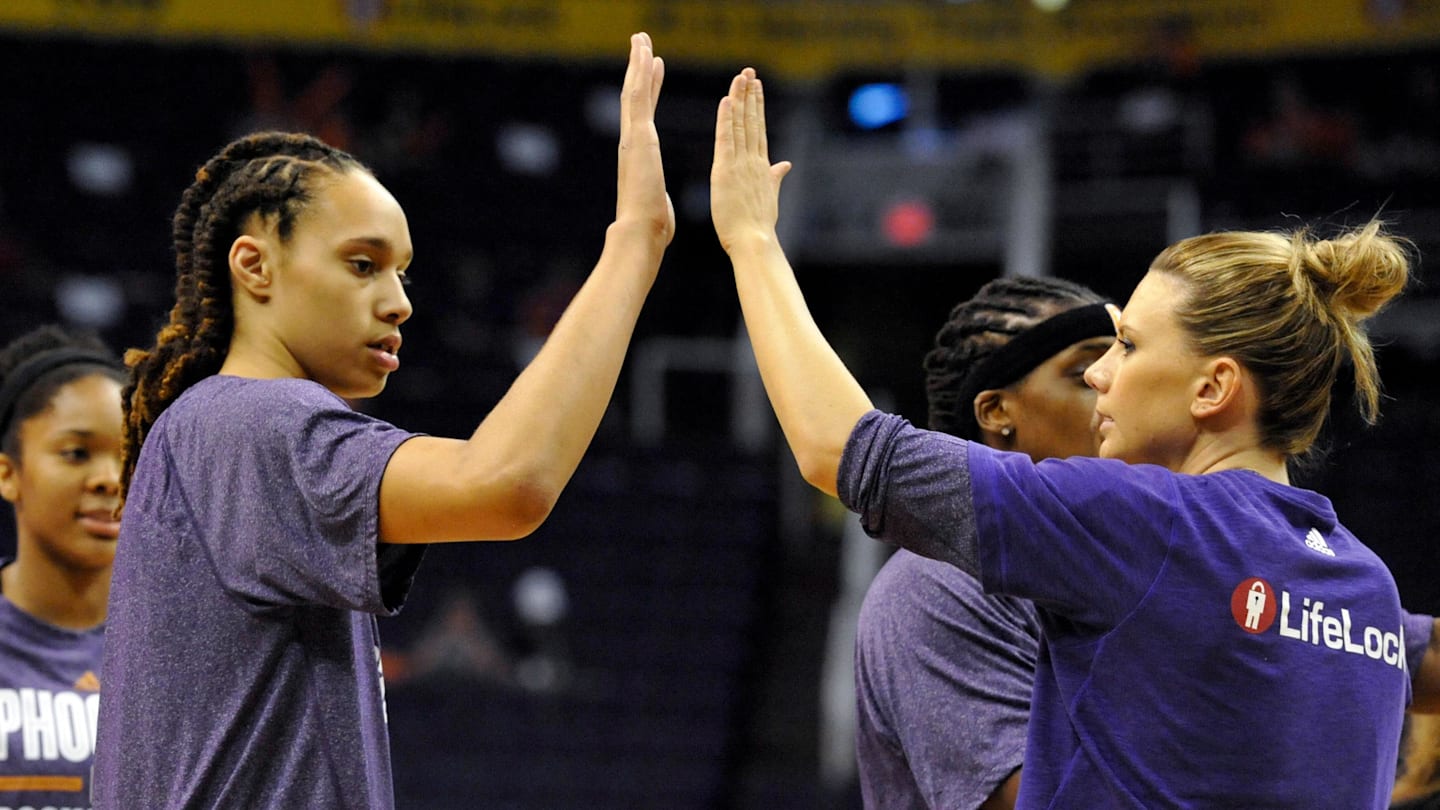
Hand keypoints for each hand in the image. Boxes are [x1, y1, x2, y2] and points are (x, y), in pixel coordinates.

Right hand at [615, 32, 674, 247]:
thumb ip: (656, 197)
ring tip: (641, 39)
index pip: (644, 114)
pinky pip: (637, 98)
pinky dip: (640, 74)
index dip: (649, 90)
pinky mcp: (637, 138)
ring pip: (632, 91)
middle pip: (634, 98)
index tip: (654, 69)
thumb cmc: (651, 228)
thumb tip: (658, 206)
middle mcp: (632, 142)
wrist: (640, 233)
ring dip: (636, 63)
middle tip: (641, 44)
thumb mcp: (658, 203)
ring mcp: (632, 138)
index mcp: (640, 155)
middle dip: (637, 69)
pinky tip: (645, 54)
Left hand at [711, 68, 792, 254]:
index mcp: (762, 168)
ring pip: (741, 124)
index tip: (757, 87)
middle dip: (750, 95)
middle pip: (752, 121)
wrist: (755, 241)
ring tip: (741, 77)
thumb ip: (775, 177)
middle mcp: (753, 161)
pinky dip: (726, 119)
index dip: (757, 107)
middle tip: (749, 72)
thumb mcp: (770, 198)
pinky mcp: (726, 170)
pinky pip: (726, 139)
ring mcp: (741, 164)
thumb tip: (785, 164)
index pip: (758, 131)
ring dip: (740, 99)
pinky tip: (727, 101)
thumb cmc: (759, 226)